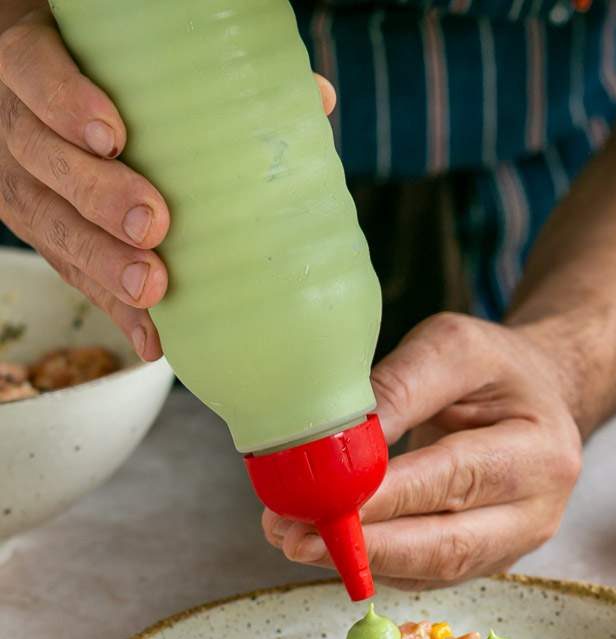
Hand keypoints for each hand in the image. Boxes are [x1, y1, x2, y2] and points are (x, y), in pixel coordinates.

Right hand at [0, 5, 335, 360]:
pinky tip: (152, 339)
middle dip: (96, 196)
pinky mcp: (40, 230)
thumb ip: (207, 68)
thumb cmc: (110, 70)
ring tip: (151, 290)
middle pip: (40, 158)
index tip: (114, 136)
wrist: (60, 98)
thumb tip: (316, 99)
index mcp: (30, 57)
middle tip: (152, 224)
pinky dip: (114, 308)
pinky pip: (70, 272)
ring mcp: (20, 180)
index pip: (31, 70)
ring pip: (48, 223)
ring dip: (103, 263)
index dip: (63, 102)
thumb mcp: (135, 51)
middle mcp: (15, 123)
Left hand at [262, 312, 582, 588]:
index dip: (386, 498)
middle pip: (444, 546)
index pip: (453, 480)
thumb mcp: (455, 349)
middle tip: (294, 539)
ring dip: (358, 559)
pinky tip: (328, 542)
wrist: (540, 402)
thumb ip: (401, 388)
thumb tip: (336, 440)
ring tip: (294, 539)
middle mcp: (534, 512)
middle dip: (364, 547)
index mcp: (539, 451)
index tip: (324, 502)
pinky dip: (371, 561)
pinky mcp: (481, 563)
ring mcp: (510, 547)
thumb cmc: (498, 372)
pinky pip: (421, 574)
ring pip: (428, 570)